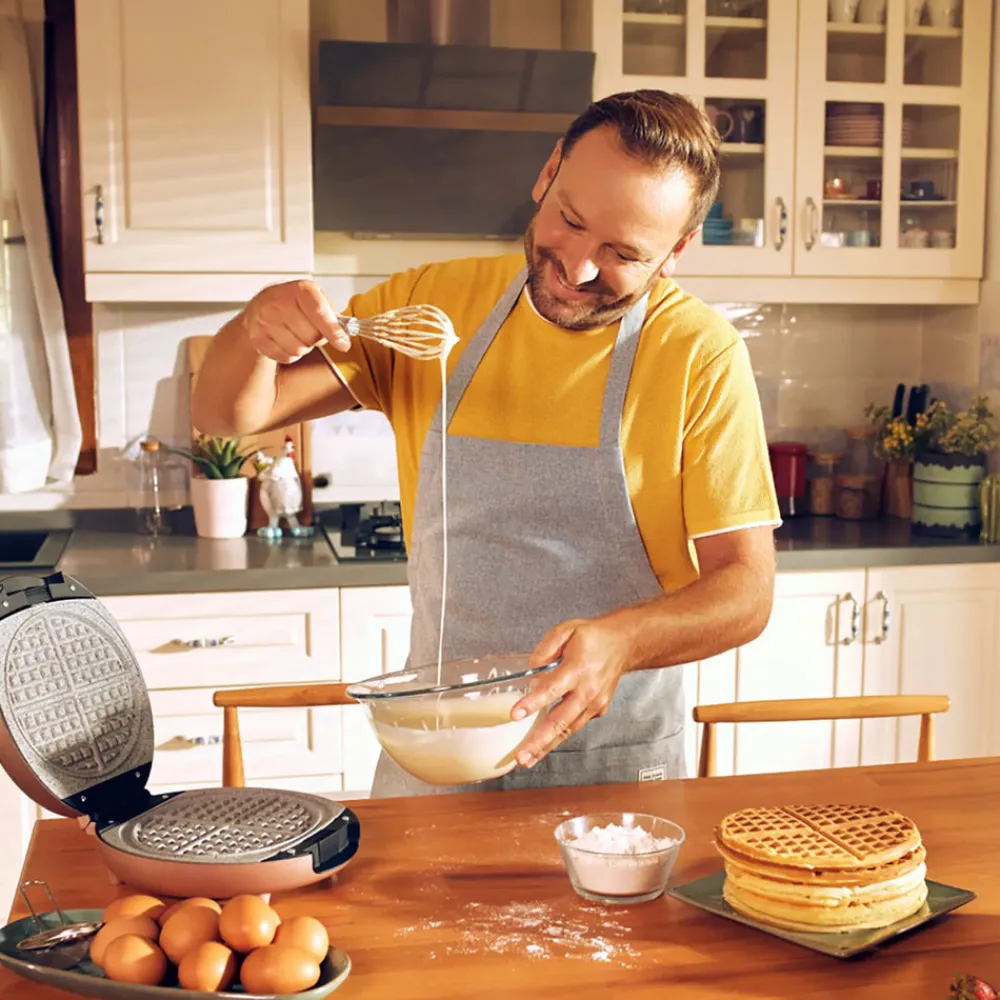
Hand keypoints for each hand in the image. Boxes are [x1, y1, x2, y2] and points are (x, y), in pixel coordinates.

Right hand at [242, 279, 350, 363]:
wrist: (262, 306)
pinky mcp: (257, 337)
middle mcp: (279, 302)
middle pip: (311, 336)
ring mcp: (265, 320)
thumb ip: (332, 315)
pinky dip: (290, 354)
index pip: (319, 312)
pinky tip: (286, 341)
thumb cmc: (294, 303)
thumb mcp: (316, 299)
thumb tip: (343, 336)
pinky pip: (285, 357)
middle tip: (310, 330)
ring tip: (297, 334)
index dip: (333, 331)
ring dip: (303, 347)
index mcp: (300, 290)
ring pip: (298, 349)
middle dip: (316, 338)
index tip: (343, 343)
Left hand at [510, 616, 632, 767]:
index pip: (552, 689)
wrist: (623, 644)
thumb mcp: (565, 630)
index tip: (515, 715)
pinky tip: (543, 745)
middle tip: (521, 756)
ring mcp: (595, 704)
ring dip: (546, 746)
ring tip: (527, 759)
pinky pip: (574, 726)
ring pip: (568, 730)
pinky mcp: (598, 710)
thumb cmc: (592, 637)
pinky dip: (559, 737)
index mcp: (578, 669)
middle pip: (560, 721)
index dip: (533, 703)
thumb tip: (531, 673)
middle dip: (539, 740)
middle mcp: (588, 691)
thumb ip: (545, 650)